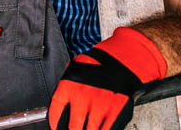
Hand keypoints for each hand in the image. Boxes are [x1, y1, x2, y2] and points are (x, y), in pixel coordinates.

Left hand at [48, 27, 166, 129]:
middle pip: (73, 126)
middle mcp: (83, 96)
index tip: (56, 125)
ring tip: (87, 128)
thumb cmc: (101, 61)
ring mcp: (100, 105)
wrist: (125, 57)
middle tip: (73, 129)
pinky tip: (100, 128)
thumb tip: (63, 99)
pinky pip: (107, 129)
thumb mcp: (77, 66)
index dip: (55, 121)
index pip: (56, 110)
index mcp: (69, 84)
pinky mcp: (116, 111)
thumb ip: (68, 83)